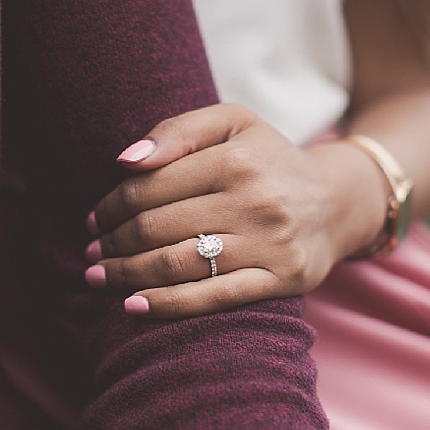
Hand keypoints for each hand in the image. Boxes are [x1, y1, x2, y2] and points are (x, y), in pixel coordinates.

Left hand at [83, 104, 389, 317]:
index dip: (111, 206)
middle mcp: (255, 200)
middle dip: (114, 243)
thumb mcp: (232, 123)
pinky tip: (134, 305)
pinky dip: (167, 305)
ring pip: (179, 264)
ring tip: (100, 278)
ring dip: (128, 274)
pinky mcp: (282, 279)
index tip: (93, 220)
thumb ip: (177, 131)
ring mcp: (270, 243)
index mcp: (236, 158)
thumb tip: (124, 162)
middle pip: (158, 227)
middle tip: (92, 253)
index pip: (151, 187)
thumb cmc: (269, 160)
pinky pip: (213, 297)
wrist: (337, 200)